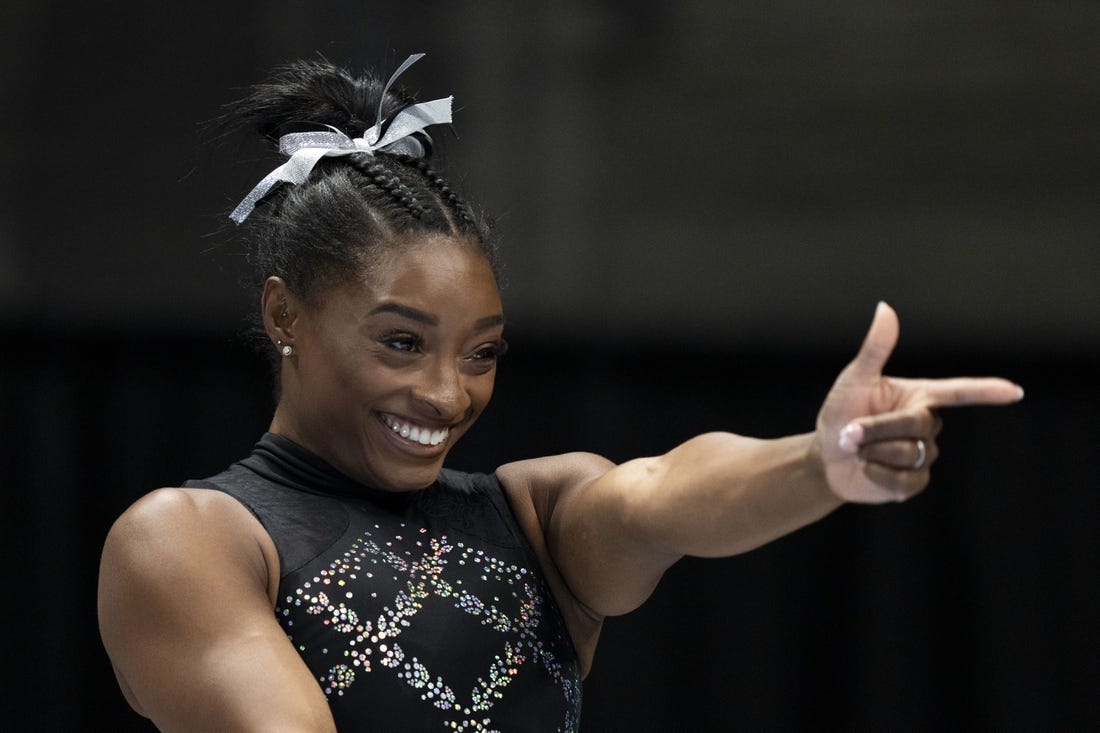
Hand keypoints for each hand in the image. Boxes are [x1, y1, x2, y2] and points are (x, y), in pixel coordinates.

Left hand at [816, 302, 1022, 503]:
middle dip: (877, 428)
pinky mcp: (913, 482)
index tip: (1014, 391)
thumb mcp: (855, 379)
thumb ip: (875, 348)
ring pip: (910, 453)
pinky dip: (877, 475)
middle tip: (849, 431)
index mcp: (919, 396)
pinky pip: (905, 481)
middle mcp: (926, 424)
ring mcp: (923, 455)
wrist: (825, 457)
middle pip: (917, 424)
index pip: (958, 392)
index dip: (986, 391)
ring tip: (857, 449)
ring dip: (873, 451)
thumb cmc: (839, 412)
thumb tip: (885, 308)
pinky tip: (866, 469)